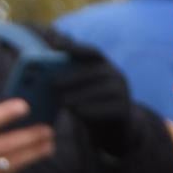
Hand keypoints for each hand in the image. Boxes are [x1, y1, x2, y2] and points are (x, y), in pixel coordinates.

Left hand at [46, 35, 143, 153]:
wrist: (110, 127)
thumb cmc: (88, 103)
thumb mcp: (80, 86)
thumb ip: (68, 71)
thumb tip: (49, 57)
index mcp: (104, 65)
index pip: (91, 52)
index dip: (75, 47)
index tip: (56, 45)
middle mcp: (116, 75)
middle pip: (93, 72)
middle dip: (72, 78)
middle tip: (53, 84)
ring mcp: (122, 92)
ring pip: (99, 91)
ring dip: (78, 96)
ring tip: (62, 102)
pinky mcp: (123, 109)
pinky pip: (106, 108)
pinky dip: (90, 110)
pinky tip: (76, 112)